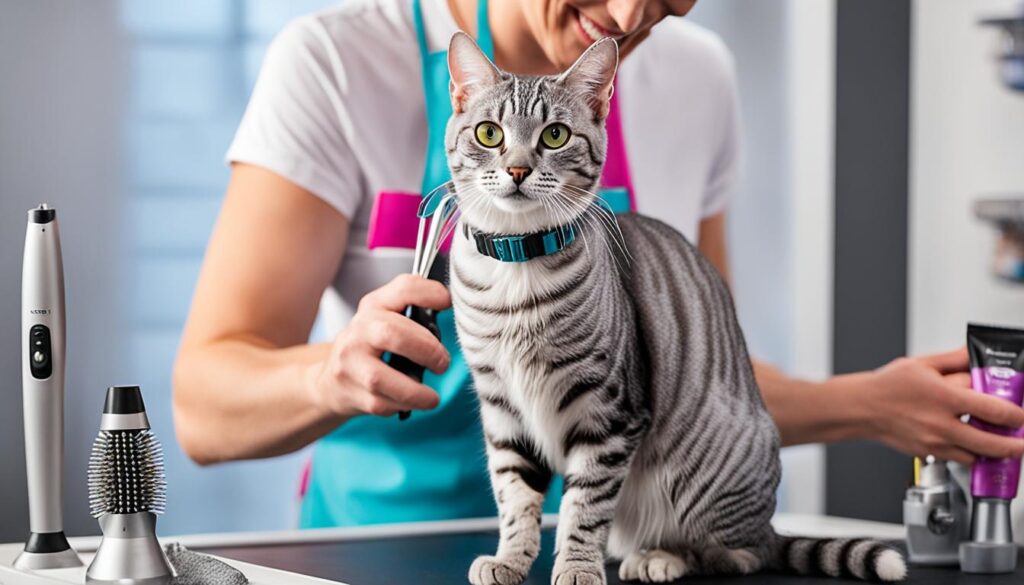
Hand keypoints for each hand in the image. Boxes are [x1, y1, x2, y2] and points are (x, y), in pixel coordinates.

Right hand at [305, 275, 450, 418]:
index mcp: (374, 306)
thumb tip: (451, 307)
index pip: (403, 288)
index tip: (448, 304)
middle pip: (391, 333)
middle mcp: (358, 330)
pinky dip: (403, 405)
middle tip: (442, 364)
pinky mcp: (349, 392)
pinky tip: (411, 402)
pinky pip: (381, 403)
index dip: (429, 293)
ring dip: (415, 391)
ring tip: (432, 396)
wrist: (331, 380)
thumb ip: (415, 306)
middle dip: (426, 350)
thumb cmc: (371, 347)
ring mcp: (349, 362)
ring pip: (380, 378)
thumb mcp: (387, 317)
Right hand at [865, 348, 1023, 463]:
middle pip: (992, 443)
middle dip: (1015, 445)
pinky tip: (973, 446)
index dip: (1016, 415)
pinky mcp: (928, 452)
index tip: (1022, 415)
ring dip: (993, 453)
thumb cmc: (886, 387)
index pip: (993, 410)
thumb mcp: (921, 363)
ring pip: (977, 456)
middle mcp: (942, 423)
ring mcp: (935, 442)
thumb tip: (974, 353)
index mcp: (944, 397)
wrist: (861, 408)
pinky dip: (970, 455)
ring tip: (1002, 446)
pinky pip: (958, 459)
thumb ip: (954, 359)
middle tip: (1022, 441)